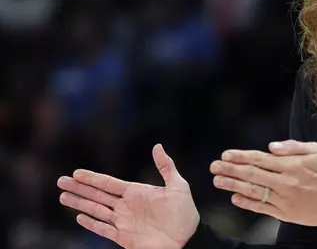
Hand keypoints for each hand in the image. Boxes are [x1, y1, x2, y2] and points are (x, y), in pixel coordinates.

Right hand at [57, 144, 199, 248]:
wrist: (187, 239)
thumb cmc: (185, 213)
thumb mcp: (178, 186)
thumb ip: (166, 167)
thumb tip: (157, 146)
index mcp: (137, 192)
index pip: (109, 183)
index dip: (92, 178)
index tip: (76, 173)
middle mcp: (127, 206)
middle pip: (97, 195)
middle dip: (79, 188)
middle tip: (60, 181)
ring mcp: (124, 221)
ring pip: (96, 210)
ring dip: (79, 204)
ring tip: (62, 197)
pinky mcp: (125, 237)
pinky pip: (104, 230)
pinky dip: (92, 223)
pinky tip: (79, 217)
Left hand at [210, 140, 316, 226]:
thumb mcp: (315, 151)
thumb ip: (292, 147)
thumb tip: (271, 147)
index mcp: (291, 165)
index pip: (260, 159)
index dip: (241, 157)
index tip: (226, 155)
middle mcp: (285, 182)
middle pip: (252, 174)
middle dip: (231, 170)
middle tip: (214, 167)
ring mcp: (284, 199)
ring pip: (254, 191)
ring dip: (234, 186)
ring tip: (218, 181)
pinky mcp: (285, 214)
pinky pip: (263, 208)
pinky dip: (248, 204)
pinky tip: (235, 199)